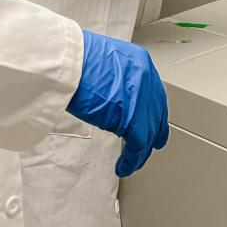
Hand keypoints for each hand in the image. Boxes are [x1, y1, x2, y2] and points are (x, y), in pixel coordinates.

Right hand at [65, 30, 169, 176]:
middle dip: (154, 132)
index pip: (153, 92)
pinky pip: (138, 146)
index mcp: (140, 62)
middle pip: (157, 113)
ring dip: (141, 152)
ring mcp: (142, 100)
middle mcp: (147, 80)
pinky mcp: (132, 120)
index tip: (151, 121)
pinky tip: (124, 166)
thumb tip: (112, 93)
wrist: (69, 63)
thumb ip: (115, 77)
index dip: (152, 111)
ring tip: (132, 162)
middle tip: (153, 145)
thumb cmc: (75, 60)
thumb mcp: (103, 61)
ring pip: (149, 133)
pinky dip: (131, 160)